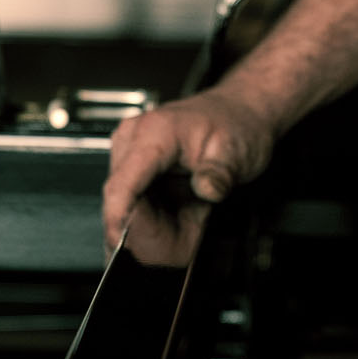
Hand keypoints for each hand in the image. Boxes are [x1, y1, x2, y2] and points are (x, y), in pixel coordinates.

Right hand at [101, 86, 277, 246]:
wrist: (238, 112)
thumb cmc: (234, 123)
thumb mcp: (235, 151)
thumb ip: (218, 174)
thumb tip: (207, 190)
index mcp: (153, 133)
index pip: (121, 183)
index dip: (118, 219)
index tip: (123, 245)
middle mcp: (133, 141)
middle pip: (122, 203)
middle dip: (148, 230)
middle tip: (186, 241)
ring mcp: (131, 154)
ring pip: (127, 209)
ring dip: (154, 227)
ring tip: (191, 220)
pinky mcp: (136, 168)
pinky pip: (135, 205)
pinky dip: (157, 219)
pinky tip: (182, 215)